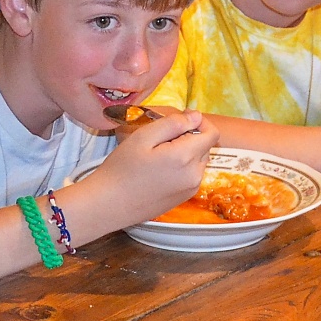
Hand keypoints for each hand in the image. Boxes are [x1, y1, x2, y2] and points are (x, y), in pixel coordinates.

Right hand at [81, 109, 217, 228]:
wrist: (109, 204)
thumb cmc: (122, 168)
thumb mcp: (144, 136)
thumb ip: (173, 123)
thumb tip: (196, 116)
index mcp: (186, 157)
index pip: (212, 134)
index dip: (199, 122)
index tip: (180, 120)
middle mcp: (194, 175)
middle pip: (205, 147)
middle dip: (189, 137)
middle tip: (160, 139)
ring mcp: (190, 189)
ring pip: (198, 161)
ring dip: (185, 152)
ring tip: (157, 155)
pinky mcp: (184, 198)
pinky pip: (191, 175)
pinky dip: (182, 167)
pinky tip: (159, 170)